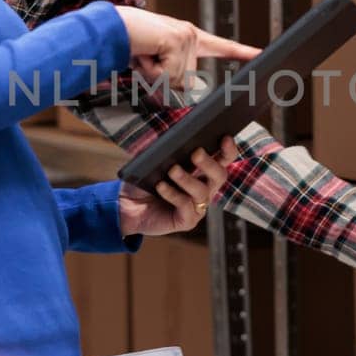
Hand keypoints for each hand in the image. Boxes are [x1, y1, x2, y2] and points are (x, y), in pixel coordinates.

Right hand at [115, 8, 258, 91]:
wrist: (109, 27)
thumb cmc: (130, 44)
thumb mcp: (156, 63)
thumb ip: (173, 73)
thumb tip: (186, 87)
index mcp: (190, 38)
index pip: (221, 46)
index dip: (242, 52)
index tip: (261, 54)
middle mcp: (192, 35)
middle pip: (186, 83)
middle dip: (162, 79)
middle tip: (147, 58)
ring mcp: (186, 37)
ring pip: (175, 81)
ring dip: (153, 74)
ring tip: (144, 54)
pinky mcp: (177, 40)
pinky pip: (166, 76)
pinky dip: (149, 70)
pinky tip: (144, 52)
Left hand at [119, 137, 239, 237]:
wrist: (127, 206)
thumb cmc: (145, 180)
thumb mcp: (154, 159)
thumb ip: (166, 147)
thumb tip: (173, 135)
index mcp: (203, 171)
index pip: (223, 159)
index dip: (228, 149)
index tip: (225, 137)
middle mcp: (205, 189)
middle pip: (219, 175)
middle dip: (209, 163)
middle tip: (196, 152)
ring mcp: (198, 206)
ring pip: (201, 192)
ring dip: (187, 179)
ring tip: (172, 169)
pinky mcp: (187, 221)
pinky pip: (185, 206)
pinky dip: (172, 194)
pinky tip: (160, 185)